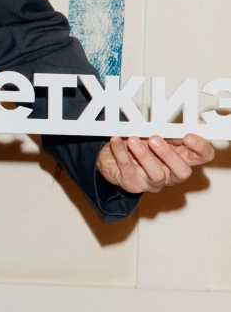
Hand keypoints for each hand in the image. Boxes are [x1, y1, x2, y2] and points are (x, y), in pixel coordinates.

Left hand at [97, 133, 214, 193]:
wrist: (110, 157)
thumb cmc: (137, 144)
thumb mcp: (154, 134)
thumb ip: (166, 132)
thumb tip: (172, 127)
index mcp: (181, 158)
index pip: (202, 157)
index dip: (201, 148)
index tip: (188, 136)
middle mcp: (170, 173)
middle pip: (182, 172)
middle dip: (169, 155)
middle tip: (155, 138)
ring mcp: (152, 182)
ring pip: (156, 175)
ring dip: (144, 156)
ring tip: (133, 140)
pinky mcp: (132, 184)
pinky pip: (127, 169)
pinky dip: (120, 152)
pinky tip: (116, 141)